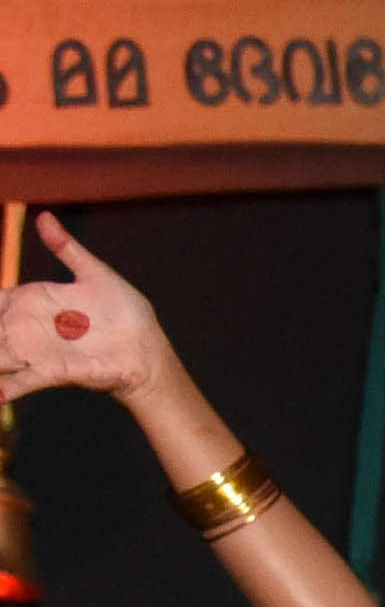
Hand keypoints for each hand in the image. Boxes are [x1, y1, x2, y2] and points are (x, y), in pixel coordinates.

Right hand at [0, 211, 175, 406]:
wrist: (147, 349)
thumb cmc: (123, 311)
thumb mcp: (95, 274)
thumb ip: (66, 249)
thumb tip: (43, 218)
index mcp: (29, 300)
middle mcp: (23, 327)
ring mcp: (33, 351)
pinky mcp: (50, 372)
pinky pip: (16, 382)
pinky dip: (2, 389)